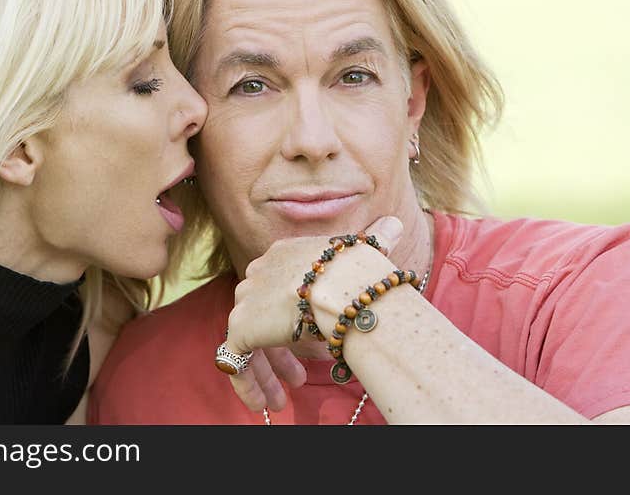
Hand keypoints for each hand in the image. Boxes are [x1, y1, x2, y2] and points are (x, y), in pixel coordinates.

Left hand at [222, 215, 403, 411]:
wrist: (345, 286)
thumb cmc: (362, 271)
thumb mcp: (368, 253)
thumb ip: (377, 240)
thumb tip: (395, 224)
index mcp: (286, 253)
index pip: (281, 286)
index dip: (293, 315)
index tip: (311, 338)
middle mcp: (260, 272)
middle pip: (262, 313)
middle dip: (279, 348)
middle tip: (297, 377)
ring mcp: (247, 299)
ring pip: (248, 340)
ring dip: (265, 372)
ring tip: (278, 401)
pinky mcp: (240, 326)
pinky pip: (234, 360)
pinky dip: (246, 384)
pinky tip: (261, 405)